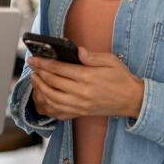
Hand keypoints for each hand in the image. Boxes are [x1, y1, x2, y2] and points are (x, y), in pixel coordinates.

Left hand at [28, 47, 143, 119]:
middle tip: (32, 66)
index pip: (58, 68)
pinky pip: (59, 111)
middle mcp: (81, 92)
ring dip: (40, 88)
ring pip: (51, 97)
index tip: (33, 58)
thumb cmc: (121, 79)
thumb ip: (92, 56)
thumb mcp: (110, 61)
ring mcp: (80, 104)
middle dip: (38, 72)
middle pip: (52, 82)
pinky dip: (48, 104)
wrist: (132, 100)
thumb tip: (78, 50)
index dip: (42, 63)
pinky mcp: (80, 112)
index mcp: (87, 77)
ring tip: (35, 79)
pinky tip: (43, 96)